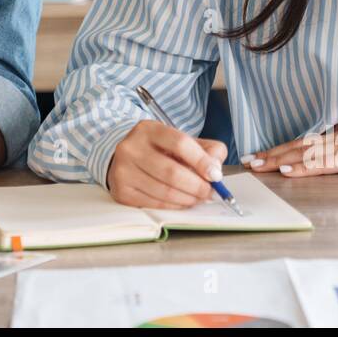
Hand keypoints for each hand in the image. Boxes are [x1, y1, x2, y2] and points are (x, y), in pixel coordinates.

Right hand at [107, 120, 227, 208]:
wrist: (126, 158)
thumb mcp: (181, 140)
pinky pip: (154, 204)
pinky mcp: (121, 191)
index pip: (180, 143)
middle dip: (197, 186)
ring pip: (164, 191)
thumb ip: (206, 150)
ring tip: (198, 198)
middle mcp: (131, 148)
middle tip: (210, 192)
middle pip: (172, 172)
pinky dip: (174, 206)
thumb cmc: (159, 150)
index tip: (215, 175)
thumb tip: (215, 169)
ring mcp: (123, 170)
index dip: (201, 161)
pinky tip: (181, 201)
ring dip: (188, 199)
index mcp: (149, 129)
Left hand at [245, 116, 337, 175]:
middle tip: (248, 161)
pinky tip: (287, 171)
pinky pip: (321, 164)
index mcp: (335, 131)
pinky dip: (303, 168)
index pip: (301, 141)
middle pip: (296, 145)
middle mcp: (333, 136)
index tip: (259, 154)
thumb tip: (323, 150)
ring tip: (258, 166)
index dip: (279, 148)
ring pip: (303, 154)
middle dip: (271, 154)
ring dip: (279, 160)